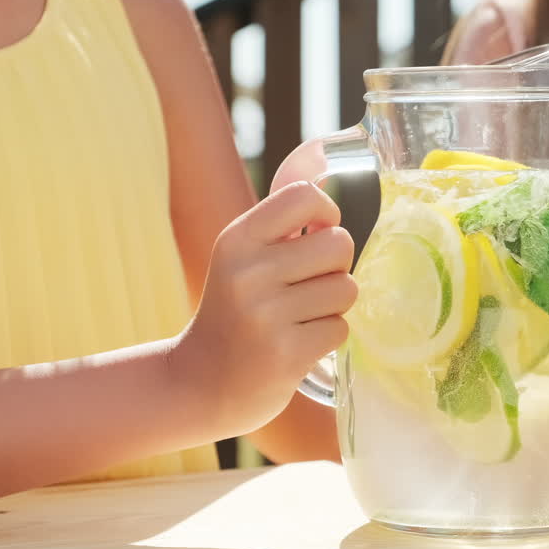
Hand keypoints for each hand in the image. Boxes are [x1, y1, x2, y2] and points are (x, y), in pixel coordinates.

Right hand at [170, 182, 357, 438]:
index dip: (327, 214)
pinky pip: (341, 328)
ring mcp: (266, 315)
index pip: (307, 196)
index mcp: (237, 239)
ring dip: (333, 305)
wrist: (201, 384)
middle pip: (339, 245)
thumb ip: (282, 222)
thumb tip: (326, 164)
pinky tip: (298, 343)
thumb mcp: (241, 257)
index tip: (316, 234)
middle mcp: (248, 273)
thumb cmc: (234, 312)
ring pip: (347, 289)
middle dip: (335, 267)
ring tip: (300, 317)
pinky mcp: (287, 354)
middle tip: (308, 286)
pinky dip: (327, 337)